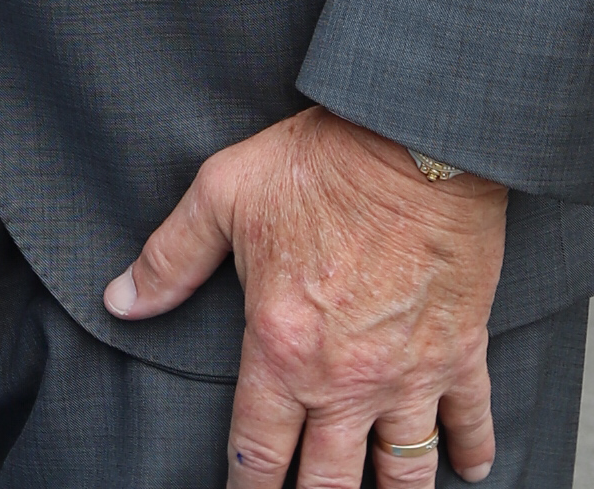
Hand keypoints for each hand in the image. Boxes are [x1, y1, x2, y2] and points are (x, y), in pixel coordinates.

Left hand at [104, 108, 506, 483]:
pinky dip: (473, 452)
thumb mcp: (223, 194)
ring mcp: (410, 374)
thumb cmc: (318, 163)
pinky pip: (471, 421)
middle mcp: (347, 381)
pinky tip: (471, 470)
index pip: (257, 454)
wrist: (413, 140)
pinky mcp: (461, 352)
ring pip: (406, 472)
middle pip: (332, 484)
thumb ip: (170, 258)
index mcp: (283, 350)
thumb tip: (119, 300)